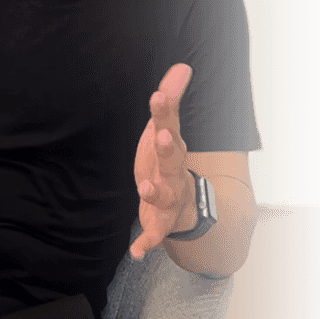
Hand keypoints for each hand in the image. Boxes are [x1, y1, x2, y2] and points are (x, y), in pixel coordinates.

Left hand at [129, 63, 193, 260]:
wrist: (184, 205)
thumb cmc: (168, 161)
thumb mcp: (166, 130)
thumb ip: (171, 99)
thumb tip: (182, 66)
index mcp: (172, 148)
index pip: (168, 126)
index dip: (164, 112)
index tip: (158, 96)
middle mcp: (174, 172)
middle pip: (172, 159)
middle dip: (168, 149)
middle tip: (163, 137)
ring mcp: (169, 198)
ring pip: (165, 195)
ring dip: (156, 193)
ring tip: (146, 189)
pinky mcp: (160, 222)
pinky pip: (155, 233)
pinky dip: (146, 242)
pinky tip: (135, 252)